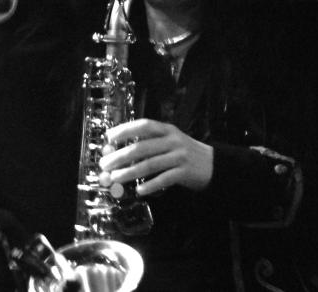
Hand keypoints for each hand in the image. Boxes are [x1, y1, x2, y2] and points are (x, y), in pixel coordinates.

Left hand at [98, 118, 213, 195]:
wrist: (212, 164)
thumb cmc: (184, 152)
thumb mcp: (169, 141)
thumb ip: (149, 144)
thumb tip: (120, 152)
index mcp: (167, 130)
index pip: (143, 125)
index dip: (125, 130)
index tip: (109, 137)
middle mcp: (173, 140)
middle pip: (143, 147)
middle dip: (121, 156)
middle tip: (105, 164)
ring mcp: (179, 156)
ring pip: (150, 164)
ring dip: (130, 172)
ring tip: (115, 178)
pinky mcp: (185, 172)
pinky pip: (164, 179)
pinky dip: (150, 185)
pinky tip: (139, 191)